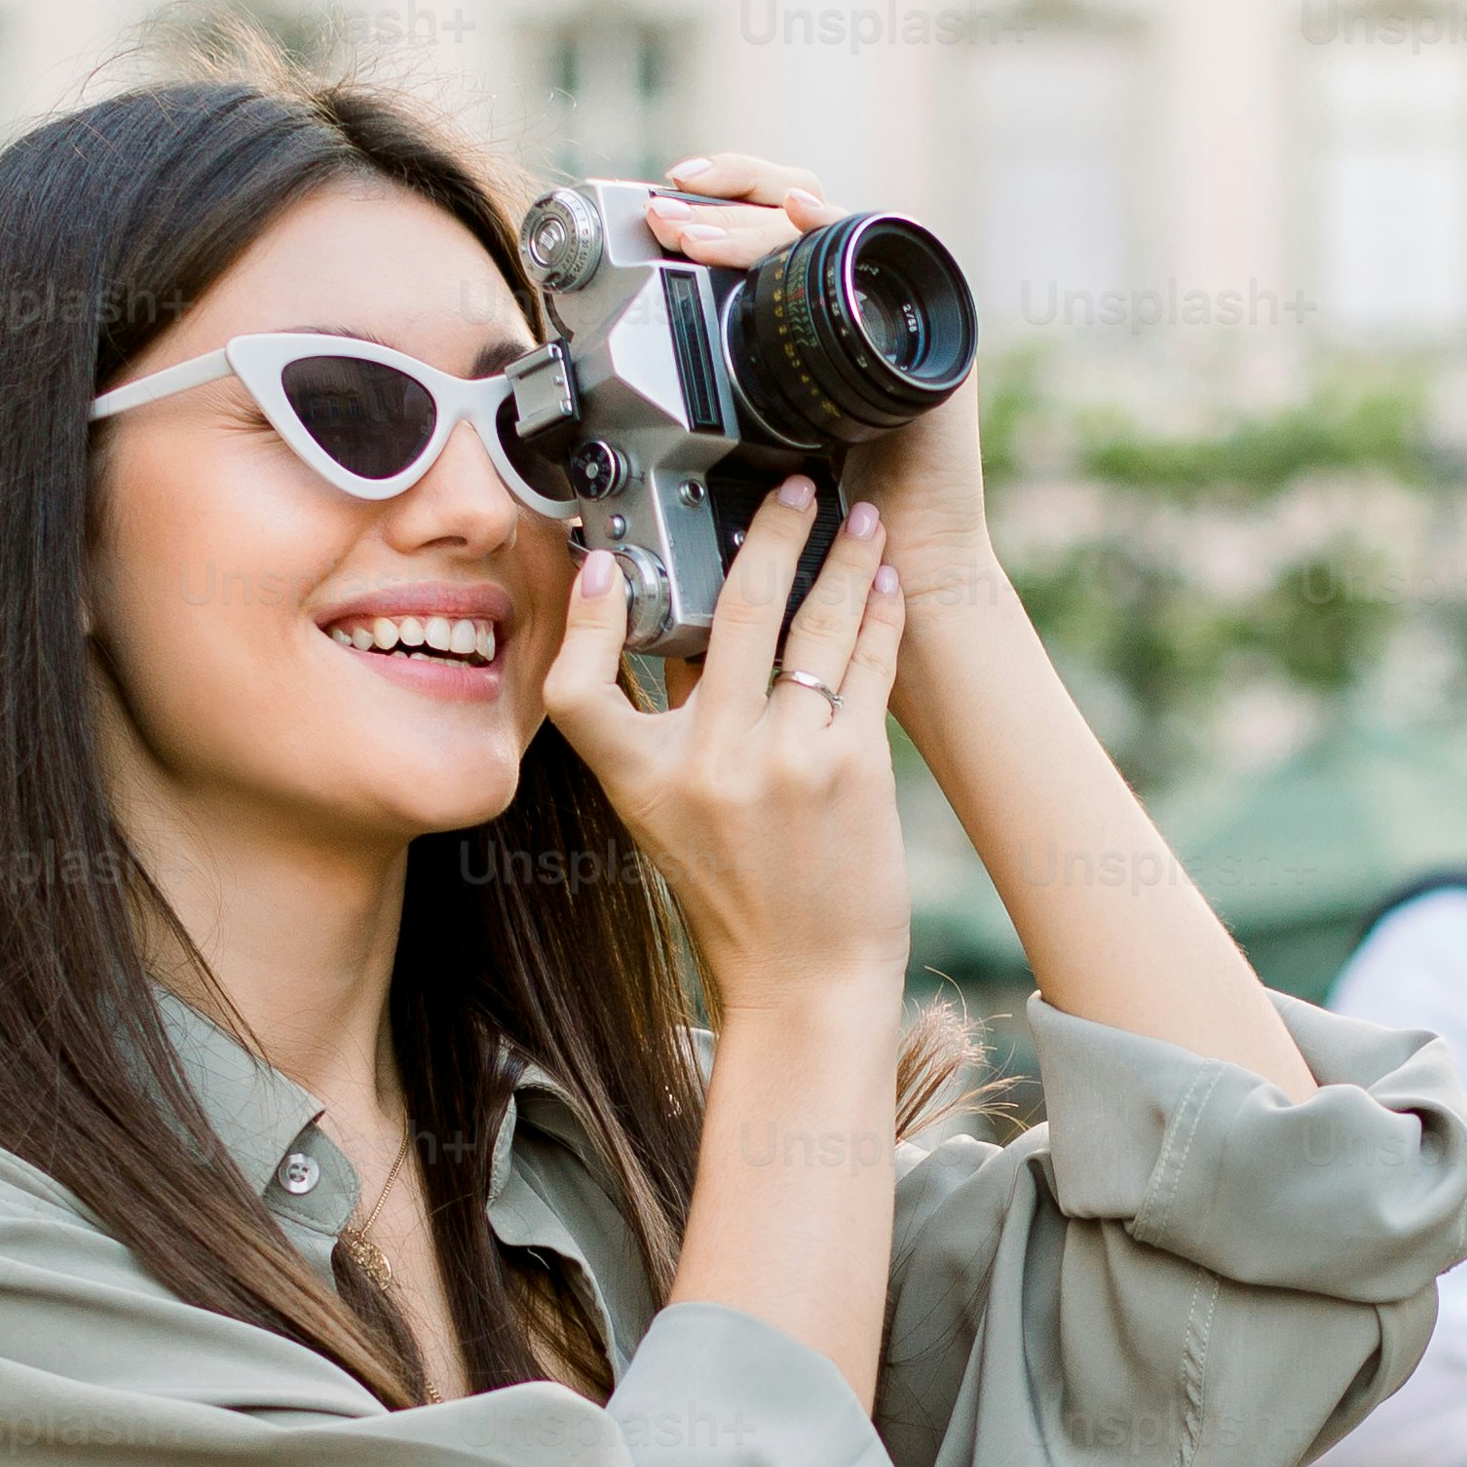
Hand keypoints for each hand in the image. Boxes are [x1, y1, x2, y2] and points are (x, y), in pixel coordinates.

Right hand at [533, 460, 909, 1015]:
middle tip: (793, 486)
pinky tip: (886, 583)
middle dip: (771, 532)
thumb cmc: (738, 899)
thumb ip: (669, 729)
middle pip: (733, 612)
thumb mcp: (667, 821)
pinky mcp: (852, 766)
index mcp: (643, 780)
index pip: (581, 686)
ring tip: (861, 517)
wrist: (806, 980)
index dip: (584, 619)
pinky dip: (879, 615)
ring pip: (814, 624)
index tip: (604, 563)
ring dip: (844, 557)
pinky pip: (865, 664)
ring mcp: (784, 759)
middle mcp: (708, 763)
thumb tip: (681, 626)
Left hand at [646, 155, 1006, 625]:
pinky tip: (796, 217)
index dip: (717, 202)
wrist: (897, 561)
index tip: (662, 207)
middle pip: (790, 209)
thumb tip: (642, 338)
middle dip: (723, 199)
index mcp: (813, 315)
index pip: (766, 226)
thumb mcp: (753, 427)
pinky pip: (881, 257)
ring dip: (757, 214)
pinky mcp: (926, 324)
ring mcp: (896, 306)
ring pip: (825, 224)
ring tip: (701, 228)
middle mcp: (859, 299)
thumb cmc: (830, 514)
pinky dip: (835, 227)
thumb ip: (722, 376)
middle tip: (671, 213)